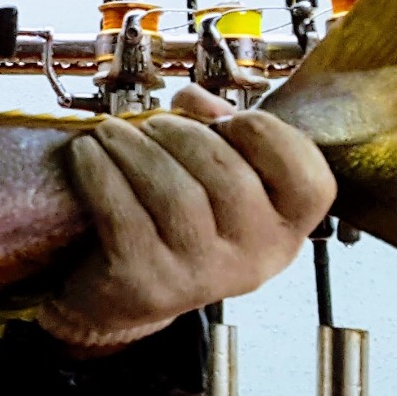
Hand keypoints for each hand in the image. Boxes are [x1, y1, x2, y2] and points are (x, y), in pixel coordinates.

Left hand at [39, 87, 335, 356]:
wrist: (123, 297)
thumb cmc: (179, 223)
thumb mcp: (216, 183)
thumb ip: (218, 133)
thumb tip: (193, 98)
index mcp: (287, 229)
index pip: (310, 182)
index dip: (270, 135)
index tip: (229, 119)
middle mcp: (256, 259)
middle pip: (229, 176)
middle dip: (183, 135)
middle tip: (151, 123)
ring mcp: (203, 276)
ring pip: (174, 193)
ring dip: (135, 148)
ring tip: (110, 132)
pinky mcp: (147, 284)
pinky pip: (122, 214)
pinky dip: (99, 173)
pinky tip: (86, 153)